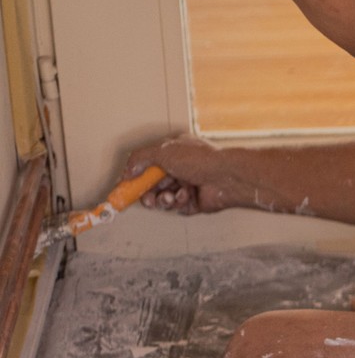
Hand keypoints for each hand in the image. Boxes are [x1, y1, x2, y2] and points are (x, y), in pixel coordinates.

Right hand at [126, 135, 245, 214]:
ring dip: (162, 199)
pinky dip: (178, 202)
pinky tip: (185, 196)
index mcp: (173, 152)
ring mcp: (188, 185)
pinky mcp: (195, 201)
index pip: (147, 164)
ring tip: (169, 196)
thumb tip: (127, 171)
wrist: (227, 177)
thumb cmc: (201, 159)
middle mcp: (180, 168)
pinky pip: (177, 206)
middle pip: (153, 184)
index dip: (135, 176)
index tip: (124, 187)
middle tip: (147, 198)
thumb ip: (140, 159)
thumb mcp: (162, 151)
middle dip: (147, 193)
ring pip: (163, 197)